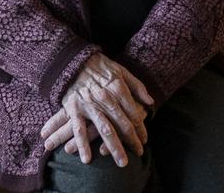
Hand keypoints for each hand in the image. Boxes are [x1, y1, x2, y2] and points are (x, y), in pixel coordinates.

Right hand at [39, 53, 153, 166]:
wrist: (72, 59)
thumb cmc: (99, 66)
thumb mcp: (121, 70)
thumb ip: (137, 86)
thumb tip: (151, 102)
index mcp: (118, 89)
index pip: (134, 114)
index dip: (141, 129)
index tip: (144, 140)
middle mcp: (106, 98)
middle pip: (123, 125)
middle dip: (132, 141)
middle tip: (139, 154)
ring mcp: (90, 105)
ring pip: (105, 130)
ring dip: (114, 148)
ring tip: (122, 163)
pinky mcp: (74, 108)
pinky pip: (79, 129)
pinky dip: (82, 144)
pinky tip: (87, 159)